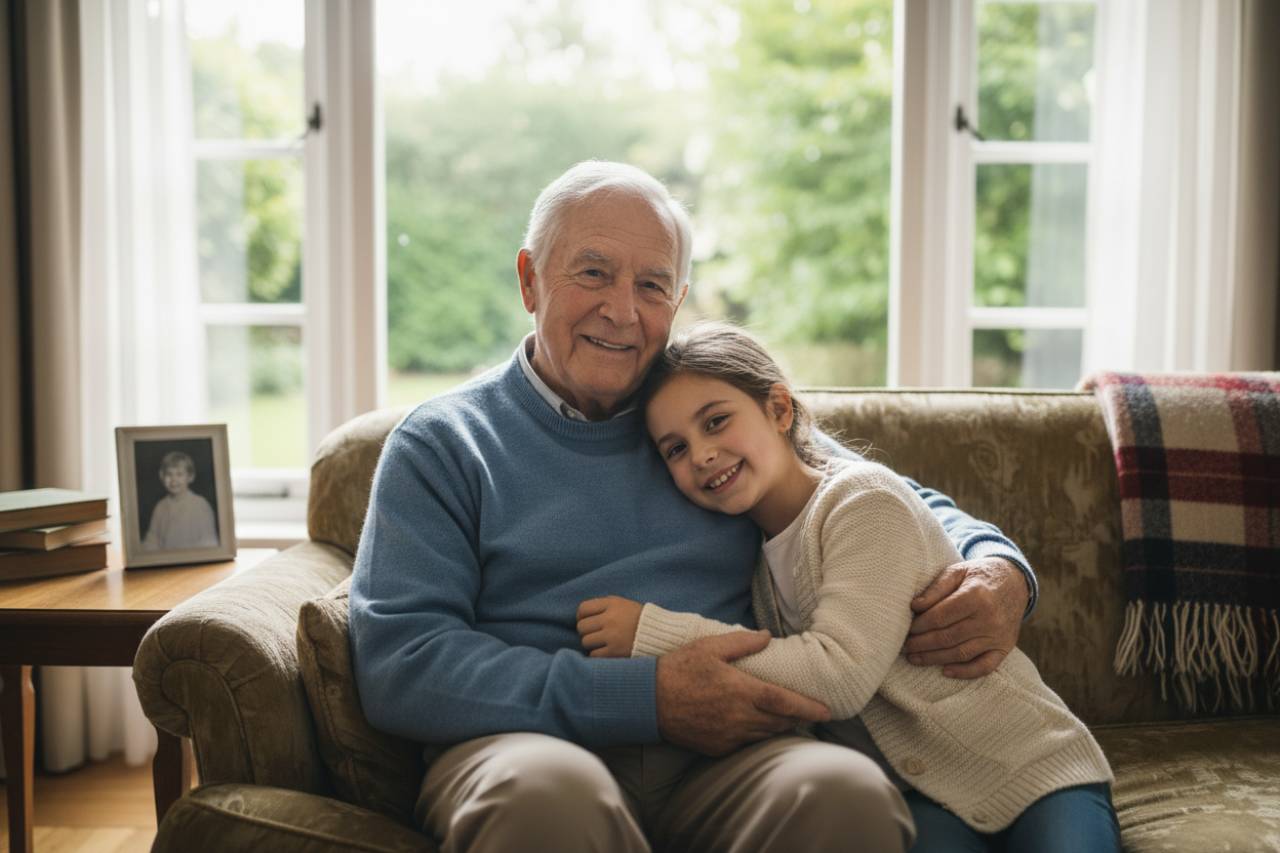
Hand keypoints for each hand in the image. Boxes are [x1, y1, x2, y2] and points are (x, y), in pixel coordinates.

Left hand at [577, 596, 643, 657]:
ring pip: (586, 641)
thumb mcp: (623, 605)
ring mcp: (612, 636)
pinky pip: (594, 655)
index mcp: (612, 603)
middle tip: (595, 634)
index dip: (581, 617)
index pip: (583, 608)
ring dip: (591, 644)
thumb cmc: (638, 619)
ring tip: (602, 643)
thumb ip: (603, 608)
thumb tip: (580, 617)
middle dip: (586, 631)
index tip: (586, 622)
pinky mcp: (615, 652)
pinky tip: (607, 652)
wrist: (661, 634)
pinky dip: (598, 655)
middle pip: (582, 626)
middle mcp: (610, 618)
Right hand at [656, 631, 829, 755]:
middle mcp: (738, 718)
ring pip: (765, 735)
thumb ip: (742, 642)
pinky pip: (746, 743)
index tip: (827, 710)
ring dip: (779, 726)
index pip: (784, 703)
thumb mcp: (709, 647)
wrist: (647, 700)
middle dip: (798, 718)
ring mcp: (728, 736)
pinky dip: (756, 735)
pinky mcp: (717, 748)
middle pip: (780, 722)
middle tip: (811, 712)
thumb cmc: (679, 669)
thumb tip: (767, 636)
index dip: (808, 708)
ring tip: (788, 717)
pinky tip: (757, 725)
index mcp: (741, 691)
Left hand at [903, 557, 1028, 678]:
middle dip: (922, 645)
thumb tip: (914, 606)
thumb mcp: (957, 572)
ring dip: (934, 659)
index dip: (919, 626)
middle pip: (948, 637)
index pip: (940, 617)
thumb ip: (936, 588)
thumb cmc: (978, 576)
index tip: (906, 629)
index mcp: (976, 596)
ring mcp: (998, 635)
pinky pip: (985, 666)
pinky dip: (965, 672)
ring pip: (961, 653)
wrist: (1014, 582)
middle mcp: (989, 618)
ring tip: (914, 659)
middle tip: (904, 647)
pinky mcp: (1005, 647)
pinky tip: (945, 671)